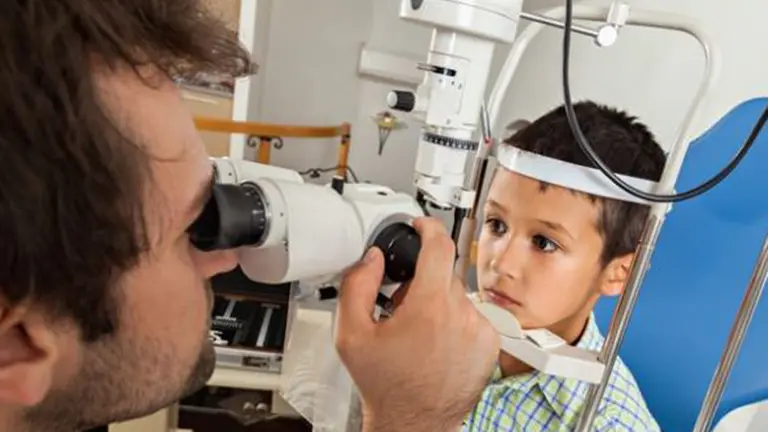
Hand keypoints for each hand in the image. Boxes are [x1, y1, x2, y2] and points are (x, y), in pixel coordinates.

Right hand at [335, 217, 499, 431]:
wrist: (415, 421)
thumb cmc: (387, 386)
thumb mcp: (351, 335)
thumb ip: (357, 285)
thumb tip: (372, 259)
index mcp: (430, 307)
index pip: (439, 245)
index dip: (427, 227)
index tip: (421, 226)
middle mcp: (462, 315)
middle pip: (443, 273)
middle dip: (422, 282)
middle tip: (403, 307)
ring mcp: (481, 330)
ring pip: (457, 294)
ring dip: (439, 303)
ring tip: (420, 333)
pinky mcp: (490, 344)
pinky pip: (472, 315)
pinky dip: (455, 320)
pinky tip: (437, 343)